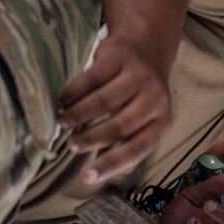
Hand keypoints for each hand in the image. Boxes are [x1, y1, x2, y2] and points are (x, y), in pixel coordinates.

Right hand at [57, 33, 172, 185]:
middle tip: (71, 145)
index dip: (110, 164)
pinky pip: (91, 78)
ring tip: (63, 122)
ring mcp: (139, 77)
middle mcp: (155, 100)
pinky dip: (73, 92)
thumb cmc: (141, 94)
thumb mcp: (145, 120)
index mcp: (162, 122)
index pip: (136, 149)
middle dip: (90, 139)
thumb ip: (132, 144)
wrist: (147, 47)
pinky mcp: (120, 57)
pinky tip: (61, 101)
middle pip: (119, 127)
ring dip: (78, 115)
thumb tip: (116, 172)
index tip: (85, 176)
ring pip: (103, 102)